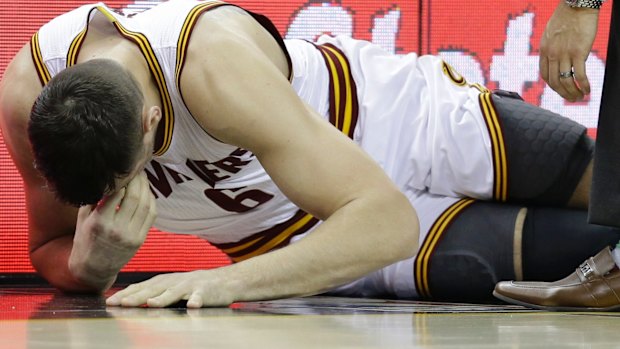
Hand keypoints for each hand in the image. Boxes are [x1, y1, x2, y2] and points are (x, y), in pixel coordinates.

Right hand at [68, 173, 156, 289]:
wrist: (93, 270)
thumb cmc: (84, 241)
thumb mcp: (82, 219)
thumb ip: (93, 198)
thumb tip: (105, 176)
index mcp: (100, 222)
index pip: (116, 193)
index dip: (123, 177)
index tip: (123, 167)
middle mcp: (117, 229)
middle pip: (134, 196)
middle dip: (137, 179)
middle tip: (136, 168)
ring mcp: (131, 235)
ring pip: (145, 204)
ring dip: (146, 187)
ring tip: (142, 177)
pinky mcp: (140, 240)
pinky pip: (151, 215)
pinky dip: (151, 200)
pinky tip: (147, 192)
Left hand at [106, 269, 234, 307]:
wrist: (226, 281)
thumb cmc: (195, 286)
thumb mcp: (173, 287)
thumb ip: (155, 292)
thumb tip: (129, 299)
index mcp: (165, 281)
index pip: (142, 287)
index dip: (127, 294)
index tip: (110, 302)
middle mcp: (175, 281)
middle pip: (154, 289)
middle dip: (137, 296)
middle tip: (122, 304)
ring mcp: (191, 285)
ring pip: (175, 292)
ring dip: (163, 298)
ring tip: (151, 304)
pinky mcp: (207, 291)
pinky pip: (201, 296)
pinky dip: (196, 300)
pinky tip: (192, 305)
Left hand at [540, 2, 599, 101]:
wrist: (577, 5)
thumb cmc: (566, 18)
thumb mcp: (551, 34)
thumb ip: (551, 48)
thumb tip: (555, 59)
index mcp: (544, 51)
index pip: (545, 75)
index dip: (553, 86)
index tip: (560, 90)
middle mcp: (552, 54)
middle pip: (555, 82)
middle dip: (563, 94)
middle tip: (572, 99)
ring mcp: (564, 54)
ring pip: (566, 81)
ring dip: (573, 93)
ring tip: (580, 97)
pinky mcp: (579, 52)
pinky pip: (579, 75)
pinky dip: (583, 85)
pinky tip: (588, 90)